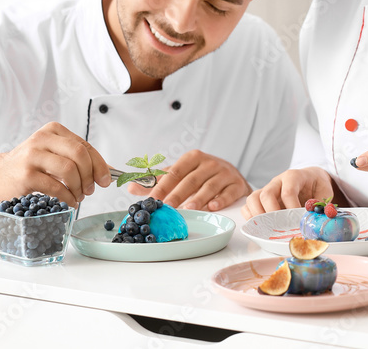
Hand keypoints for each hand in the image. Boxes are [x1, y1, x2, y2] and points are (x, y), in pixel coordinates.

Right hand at [0, 122, 111, 205]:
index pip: (84, 146)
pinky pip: (56, 187)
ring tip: (78, 197)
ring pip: (69, 170)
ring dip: (79, 187)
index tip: (105, 180)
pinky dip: (67, 197)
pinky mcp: (26, 175)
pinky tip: (68, 202)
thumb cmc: (29, 166)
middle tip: (91, 190)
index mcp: (53, 131)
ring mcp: (32, 156)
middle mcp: (42, 138)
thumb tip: (108, 171)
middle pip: (79, 154)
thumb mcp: (53, 155)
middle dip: (90, 175)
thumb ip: (77, 159)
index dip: (99, 164)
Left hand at [128, 149, 248, 210]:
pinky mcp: (237, 184)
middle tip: (167, 207)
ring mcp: (225, 173)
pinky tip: (212, 207)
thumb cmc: (202, 175)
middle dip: (178, 194)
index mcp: (193, 158)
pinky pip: (229, 193)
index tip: (153, 199)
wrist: (232, 176)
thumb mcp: (181, 174)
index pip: (175, 172)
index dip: (163, 185)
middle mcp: (210, 163)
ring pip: (210, 186)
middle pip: (191, 180)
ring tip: (188, 209)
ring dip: (198, 198)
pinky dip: (221, 200)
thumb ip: (157, 181)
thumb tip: (131, 187)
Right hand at [242, 167, 335, 218]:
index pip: (288, 192)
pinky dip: (250, 216)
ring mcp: (268, 189)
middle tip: (280, 226)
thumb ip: (323, 204)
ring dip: (257, 215)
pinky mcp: (261, 198)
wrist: (311, 179)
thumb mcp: (324, 192)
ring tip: (266, 228)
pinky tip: (259, 225)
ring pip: (253, 198)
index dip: (291, 208)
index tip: (297, 220)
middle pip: (266, 194)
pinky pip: (248, 205)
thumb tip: (321, 217)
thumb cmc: (317, 186)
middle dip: (272, 213)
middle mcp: (278, 181)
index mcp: (293, 176)